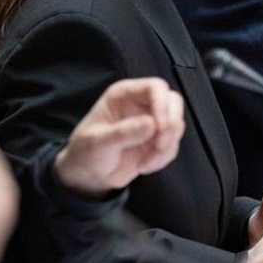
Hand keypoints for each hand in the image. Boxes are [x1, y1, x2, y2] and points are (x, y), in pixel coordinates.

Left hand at [55, 78, 183, 197]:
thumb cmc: (86, 152)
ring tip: (145, 162)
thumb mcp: (98, 143)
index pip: (154, 87)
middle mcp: (141, 104)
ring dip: (166, 146)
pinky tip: (145, 165)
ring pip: (176, 125)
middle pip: (173, 101)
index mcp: (124, 94)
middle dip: (171, 125)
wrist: (88, 174)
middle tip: (160, 145)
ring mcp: (152, 122)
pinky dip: (163, 158)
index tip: (160, 127)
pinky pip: (172, 145)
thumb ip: (124, 133)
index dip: (162, 104)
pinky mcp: (157, 140)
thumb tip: (151, 124)